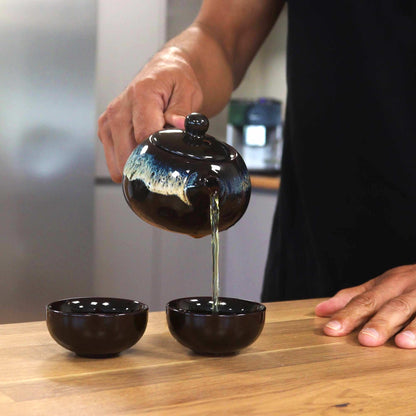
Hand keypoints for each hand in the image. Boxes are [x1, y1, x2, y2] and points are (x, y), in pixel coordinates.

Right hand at [97, 47, 202, 182]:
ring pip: (119, 162)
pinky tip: (141, 150)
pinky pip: (114, 161)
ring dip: (138, 164)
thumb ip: (183, 111)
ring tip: (152, 149)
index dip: (161, 149)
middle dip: (149, 161)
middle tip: (164, 152)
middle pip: (128, 154)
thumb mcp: (187, 91)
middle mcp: (118, 109)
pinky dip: (129, 162)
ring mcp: (108, 122)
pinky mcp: (105, 132)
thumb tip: (180, 125)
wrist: (162, 73)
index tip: (172, 148)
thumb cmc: (174, 82)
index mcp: (140, 96)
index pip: (145, 136)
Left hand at [315, 265, 415, 347]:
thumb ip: (353, 297)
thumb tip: (320, 310)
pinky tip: (413, 342)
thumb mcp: (382, 285)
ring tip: (390, 341)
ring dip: (401, 326)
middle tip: (358, 338)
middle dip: (370, 320)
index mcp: (387, 282)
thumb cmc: (410, 282)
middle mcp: (404, 285)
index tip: (329, 329)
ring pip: (408, 308)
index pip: (362, 299)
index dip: (346, 313)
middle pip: (384, 303)